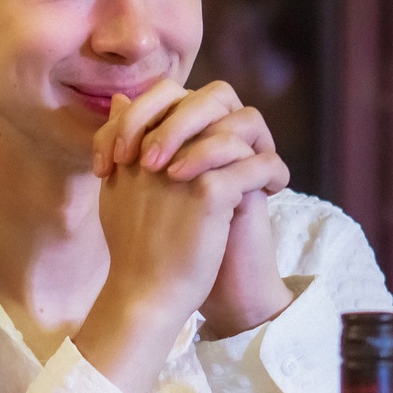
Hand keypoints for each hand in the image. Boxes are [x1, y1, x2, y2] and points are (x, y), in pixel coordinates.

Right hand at [74, 89, 288, 392]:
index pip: (165, 96)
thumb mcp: (119, 189)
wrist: (144, 296)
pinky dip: (271, 173)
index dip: (193, 109)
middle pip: (204, 101)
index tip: (210, 142)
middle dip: (230, 118)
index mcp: (133, 146)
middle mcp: (155, 149)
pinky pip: (252, 164)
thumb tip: (121, 100)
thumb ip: (120, 144)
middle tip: (247, 147)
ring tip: (266, 175)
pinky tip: (273, 192)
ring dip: (258, 148)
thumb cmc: (134, 250)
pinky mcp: (208, 192)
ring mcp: (182, 169)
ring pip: (233, 131)